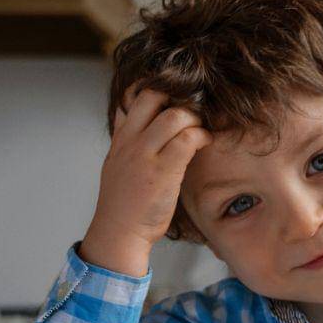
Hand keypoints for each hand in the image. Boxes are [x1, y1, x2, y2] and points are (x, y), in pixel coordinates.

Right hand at [82, 84, 212, 274]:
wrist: (119, 232)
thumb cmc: (123, 203)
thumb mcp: (117, 164)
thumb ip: (127, 141)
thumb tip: (135, 122)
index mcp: (121, 138)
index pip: (133, 96)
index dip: (157, 90)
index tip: (175, 99)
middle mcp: (131, 142)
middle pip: (154, 96)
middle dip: (178, 99)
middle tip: (192, 113)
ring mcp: (146, 155)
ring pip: (174, 116)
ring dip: (194, 118)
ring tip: (201, 130)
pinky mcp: (163, 172)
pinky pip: (187, 140)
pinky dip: (202, 136)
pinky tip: (206, 142)